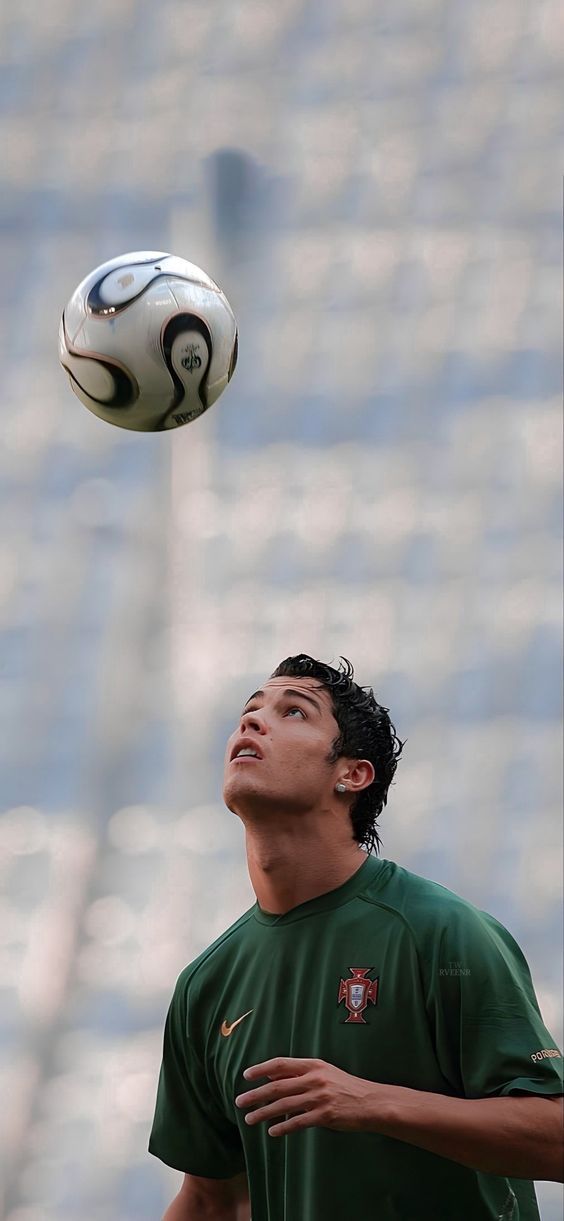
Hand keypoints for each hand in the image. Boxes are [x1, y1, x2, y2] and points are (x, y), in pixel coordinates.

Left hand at [234, 1056, 376, 1136]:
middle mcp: (314, 1079)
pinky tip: (272, 1131)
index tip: (246, 1075)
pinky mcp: (325, 1116)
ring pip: (284, 1106)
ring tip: (250, 1119)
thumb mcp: (324, 1073)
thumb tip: (272, 1077)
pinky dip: (283, 1127)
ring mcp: (319, 1097)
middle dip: (256, 1094)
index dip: (261, 1069)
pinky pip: (298, 1122)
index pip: (281, 1064)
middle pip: (277, 1086)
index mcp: (313, 1065)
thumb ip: (300, 1074)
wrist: (371, 1102)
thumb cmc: (345, 1087)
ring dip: (264, 1113)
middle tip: (239, 1101)